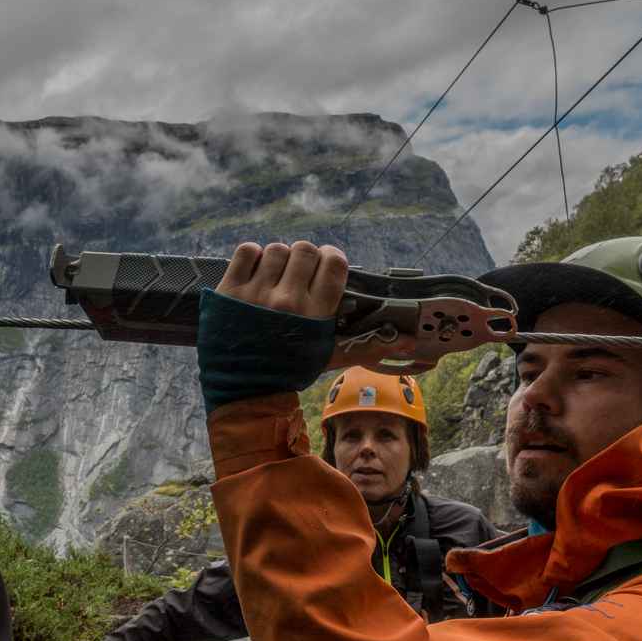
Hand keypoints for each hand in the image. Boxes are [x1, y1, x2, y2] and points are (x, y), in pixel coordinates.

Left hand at [217, 242, 440, 374]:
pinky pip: (247, 251)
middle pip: (305, 250)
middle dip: (305, 259)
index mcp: (315, 314)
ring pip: (277, 249)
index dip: (331, 259)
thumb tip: (411, 342)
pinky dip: (253, 256)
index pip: (333, 261)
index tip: (326, 266)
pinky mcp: (229, 292)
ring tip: (276, 278)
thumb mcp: (330, 356)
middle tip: (299, 275)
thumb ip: (369, 344)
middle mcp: (287, 300)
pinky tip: (256, 273)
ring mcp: (255, 295)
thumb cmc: (291, 372)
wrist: (244, 392)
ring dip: (278, 259)